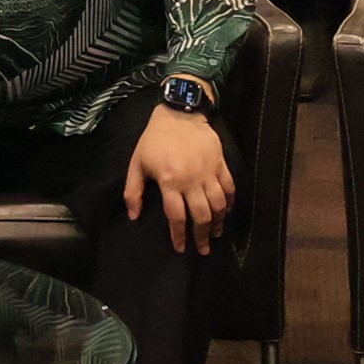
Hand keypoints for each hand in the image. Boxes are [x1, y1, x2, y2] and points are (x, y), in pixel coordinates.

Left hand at [122, 105, 230, 253]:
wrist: (179, 114)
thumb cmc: (154, 140)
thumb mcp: (137, 164)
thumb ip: (133, 191)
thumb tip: (134, 217)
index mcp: (170, 181)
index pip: (177, 216)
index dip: (179, 235)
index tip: (181, 248)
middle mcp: (191, 180)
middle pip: (201, 215)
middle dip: (202, 236)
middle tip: (202, 249)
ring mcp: (208, 172)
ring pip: (218, 205)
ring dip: (218, 222)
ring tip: (215, 234)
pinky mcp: (220, 164)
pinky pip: (229, 188)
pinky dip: (230, 202)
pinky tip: (226, 212)